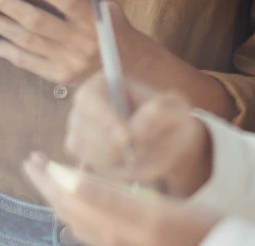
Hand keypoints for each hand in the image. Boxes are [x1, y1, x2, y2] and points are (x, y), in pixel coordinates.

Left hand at [0, 0, 141, 84]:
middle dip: (3, 3)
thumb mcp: (101, 3)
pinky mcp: (57, 76)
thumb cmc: (109, 25)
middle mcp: (81, 42)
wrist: (128, 67)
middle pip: (35, 21)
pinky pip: (22, 60)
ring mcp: (68, 62)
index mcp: (94, 18)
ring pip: (23, 41)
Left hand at [23, 152, 221, 245]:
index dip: (50, 179)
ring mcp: (124, 244)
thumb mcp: (157, 213)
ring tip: (53, 174)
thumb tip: (70, 185)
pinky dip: (82, 210)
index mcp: (118, 229)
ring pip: (79, 220)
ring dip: (62, 196)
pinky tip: (86, 198)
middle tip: (33, 162)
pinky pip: (96, 230)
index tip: (35, 160)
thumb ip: (110, 201)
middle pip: (70, 211)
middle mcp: (116, 240)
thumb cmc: (201, 232)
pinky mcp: (134, 243)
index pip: (71, 201)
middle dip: (48, 185)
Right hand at [65, 77, 213, 197]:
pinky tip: (127, 164)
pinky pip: (86, 167)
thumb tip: (137, 128)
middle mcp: (84, 105)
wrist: (166, 141)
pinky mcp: (80, 153)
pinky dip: (108, 171)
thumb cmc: (170, 119)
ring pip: (84, 150)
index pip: (91, 99)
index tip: (126, 139)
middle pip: (83, 128)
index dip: (106, 120)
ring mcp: (78, 129)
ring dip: (113, 160)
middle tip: (140, 151)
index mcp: (102, 84)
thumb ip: (161, 112)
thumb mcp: (176, 110)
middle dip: (112, 145)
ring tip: (137, 156)